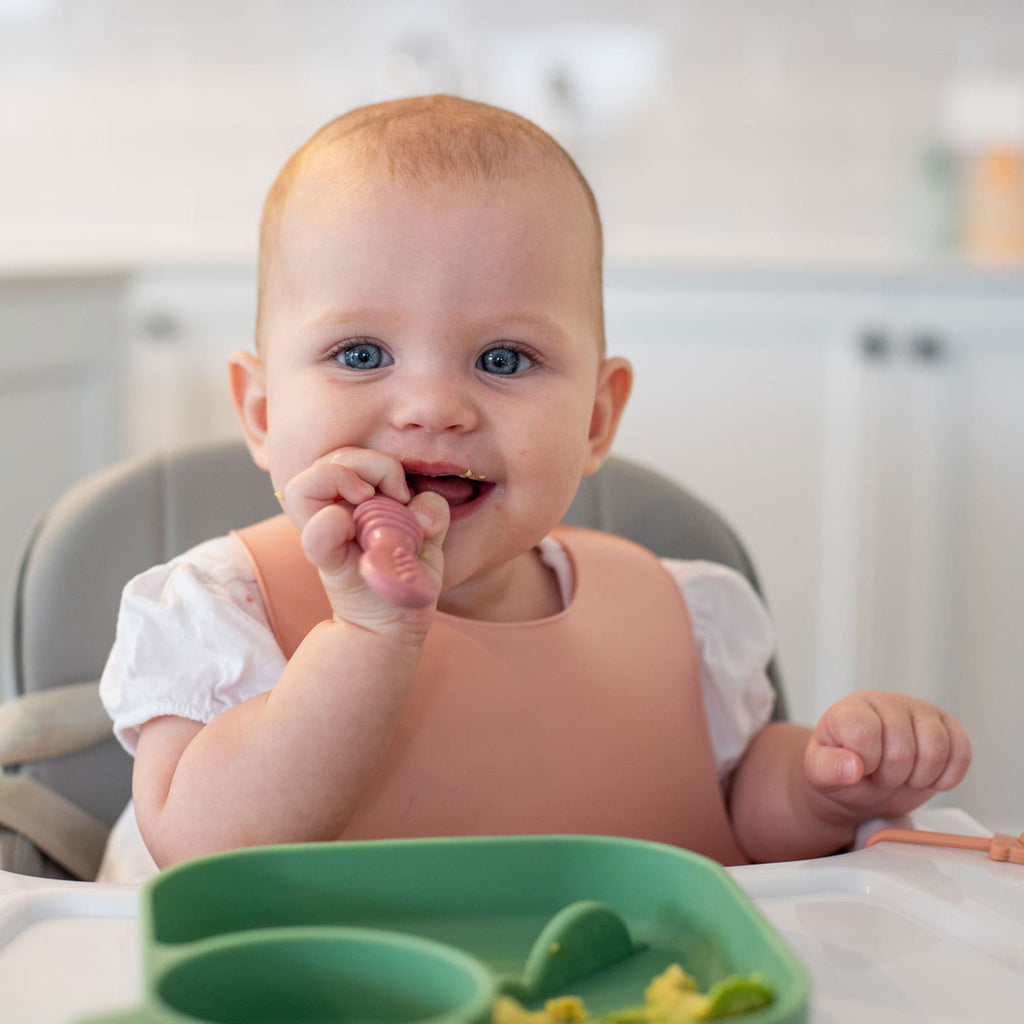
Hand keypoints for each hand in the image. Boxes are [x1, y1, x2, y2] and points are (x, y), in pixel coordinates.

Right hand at [275, 448, 449, 628]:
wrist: (396, 621)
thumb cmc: (406, 570)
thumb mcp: (429, 534)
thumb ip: (432, 511)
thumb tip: (421, 511)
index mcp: (353, 497)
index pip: (348, 455)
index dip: (379, 462)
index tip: (404, 491)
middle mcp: (332, 509)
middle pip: (330, 458)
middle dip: (370, 463)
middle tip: (396, 494)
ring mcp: (324, 535)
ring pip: (303, 485)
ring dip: (342, 480)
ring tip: (369, 500)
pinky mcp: (328, 563)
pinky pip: (314, 537)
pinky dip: (328, 526)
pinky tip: (351, 527)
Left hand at [803, 691, 970, 821]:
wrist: (865, 780)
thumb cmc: (841, 772)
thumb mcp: (819, 774)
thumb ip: (827, 769)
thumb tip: (851, 767)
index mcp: (851, 709)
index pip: (866, 733)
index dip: (866, 762)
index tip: (858, 767)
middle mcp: (887, 703)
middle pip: (903, 749)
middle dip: (891, 776)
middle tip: (880, 775)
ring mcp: (920, 711)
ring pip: (936, 749)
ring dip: (920, 777)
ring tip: (902, 775)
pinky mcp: (947, 726)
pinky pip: (962, 751)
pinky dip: (947, 775)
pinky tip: (926, 777)